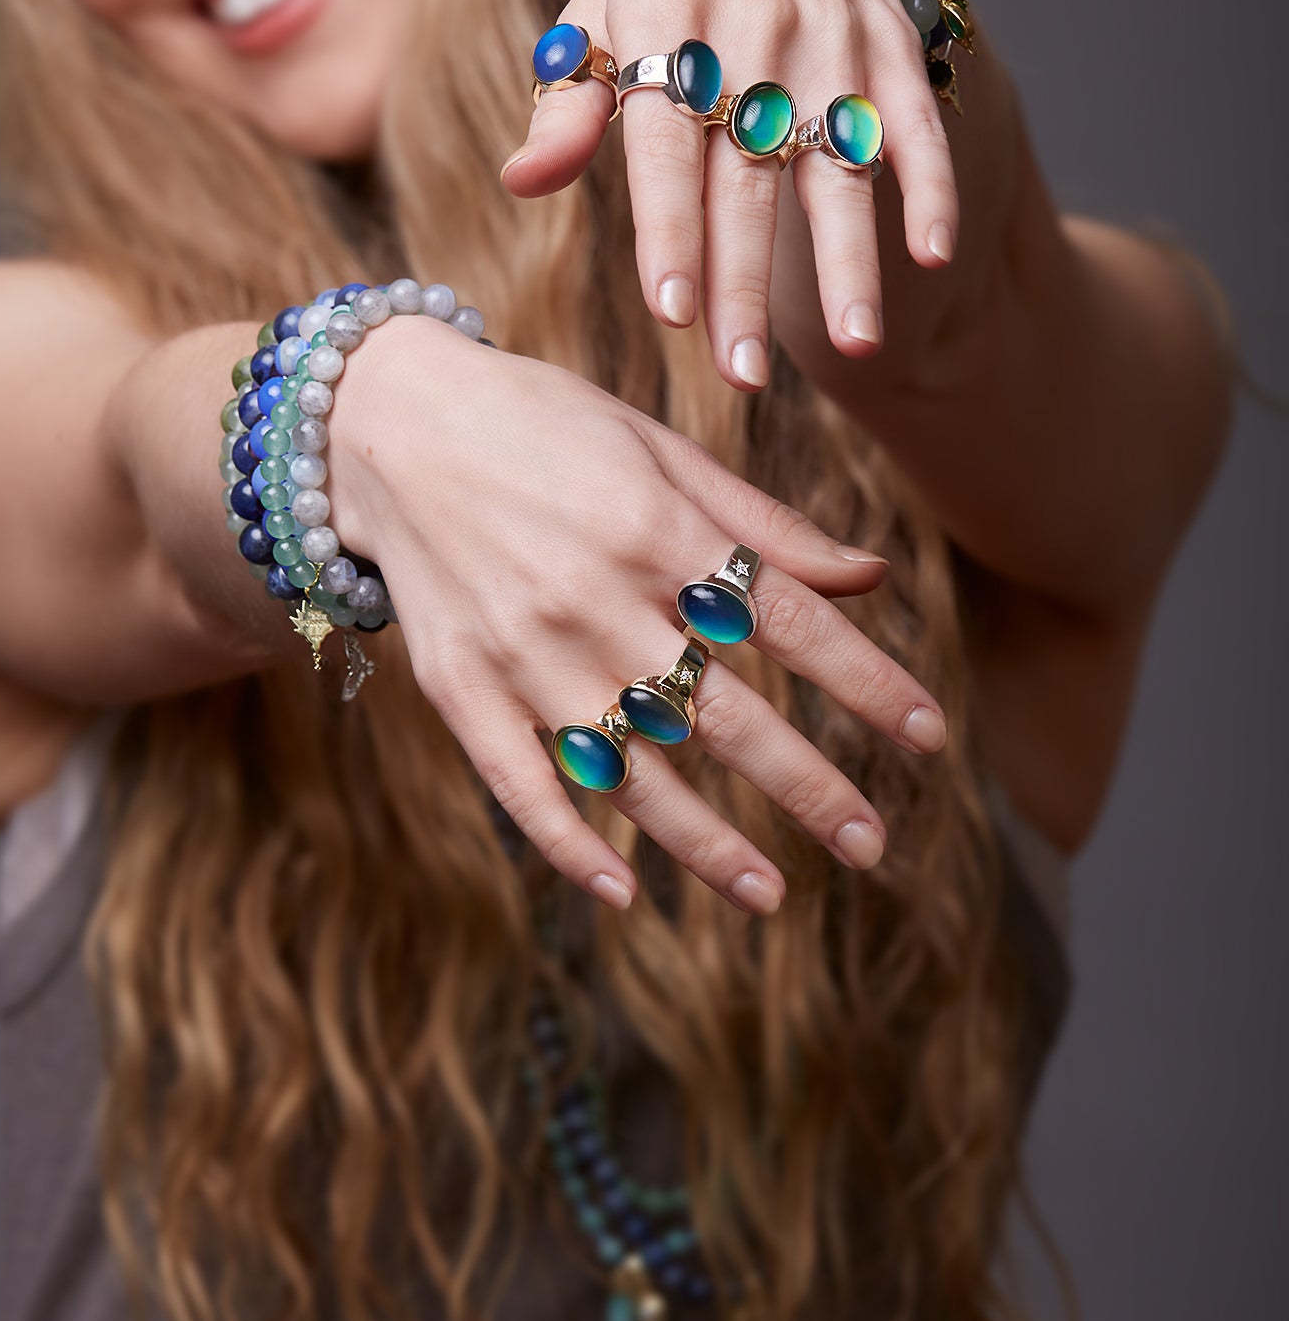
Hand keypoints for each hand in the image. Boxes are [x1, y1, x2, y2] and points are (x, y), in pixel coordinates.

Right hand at [331, 316, 946, 915]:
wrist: (391, 424)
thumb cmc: (543, 426)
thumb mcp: (659, 450)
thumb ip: (761, 524)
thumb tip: (868, 578)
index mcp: (657, 529)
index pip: (788, 625)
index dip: (866, 684)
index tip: (930, 737)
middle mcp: (596, 599)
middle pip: (725, 714)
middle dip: (808, 786)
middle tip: (872, 844)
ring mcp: (524, 653)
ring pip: (632, 770)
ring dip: (707, 842)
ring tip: (772, 896)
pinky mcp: (460, 687)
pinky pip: (521, 785)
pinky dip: (570, 844)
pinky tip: (624, 890)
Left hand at [501, 0, 959, 388]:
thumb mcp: (599, 2)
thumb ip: (568, 99)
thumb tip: (524, 183)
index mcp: (662, 19)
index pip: (664, 143)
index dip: (670, 227)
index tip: (672, 311)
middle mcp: (748, 31)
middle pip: (745, 175)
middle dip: (746, 279)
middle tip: (738, 375)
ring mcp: (827, 34)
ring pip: (836, 162)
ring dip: (849, 257)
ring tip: (855, 345)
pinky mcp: (885, 37)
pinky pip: (912, 116)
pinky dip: (926, 181)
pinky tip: (928, 255)